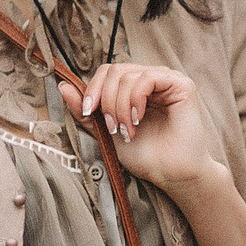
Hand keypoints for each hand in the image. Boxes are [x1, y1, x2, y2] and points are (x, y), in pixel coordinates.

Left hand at [64, 62, 224, 193]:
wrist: (170, 174)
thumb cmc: (145, 155)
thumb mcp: (106, 131)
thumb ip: (87, 112)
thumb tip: (63, 86)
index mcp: (134, 88)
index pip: (107, 72)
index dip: (93, 89)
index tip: (89, 113)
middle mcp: (151, 80)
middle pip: (114, 71)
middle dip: (106, 100)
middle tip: (113, 128)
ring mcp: (166, 80)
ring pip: (127, 75)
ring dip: (120, 106)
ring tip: (127, 131)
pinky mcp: (181, 85)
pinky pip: (147, 78)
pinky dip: (135, 99)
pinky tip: (138, 119)